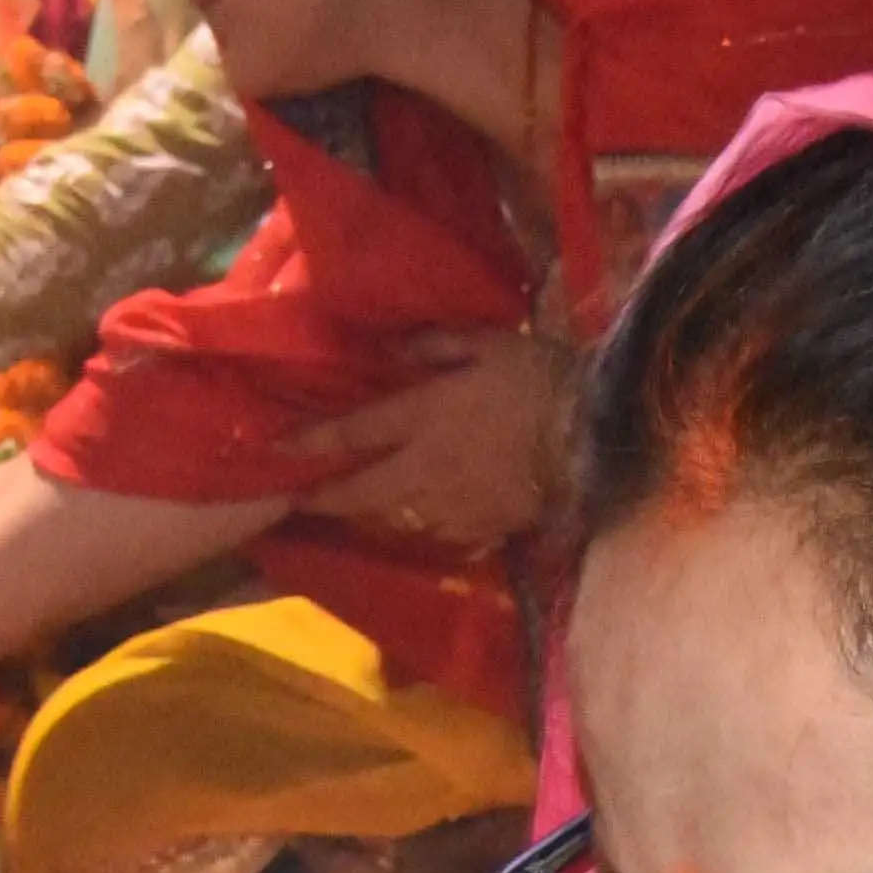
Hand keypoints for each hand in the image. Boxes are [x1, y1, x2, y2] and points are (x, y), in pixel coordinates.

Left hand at [287, 328, 566, 550]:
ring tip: (350, 509)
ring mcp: (451, 502)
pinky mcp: (480, 526)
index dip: (312, 440)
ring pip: (393, 515)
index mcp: (423, 415)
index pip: (354, 431)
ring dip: (367, 513)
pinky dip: (419, 524)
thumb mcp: (487, 342)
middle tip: (298, 499)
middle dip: (325, 496)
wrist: (594, 438)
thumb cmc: (540, 379)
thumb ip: (433, 344)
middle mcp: (425, 466)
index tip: (277, 449)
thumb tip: (387, 348)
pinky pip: (436, 530)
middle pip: (361, 488)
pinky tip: (416, 519)